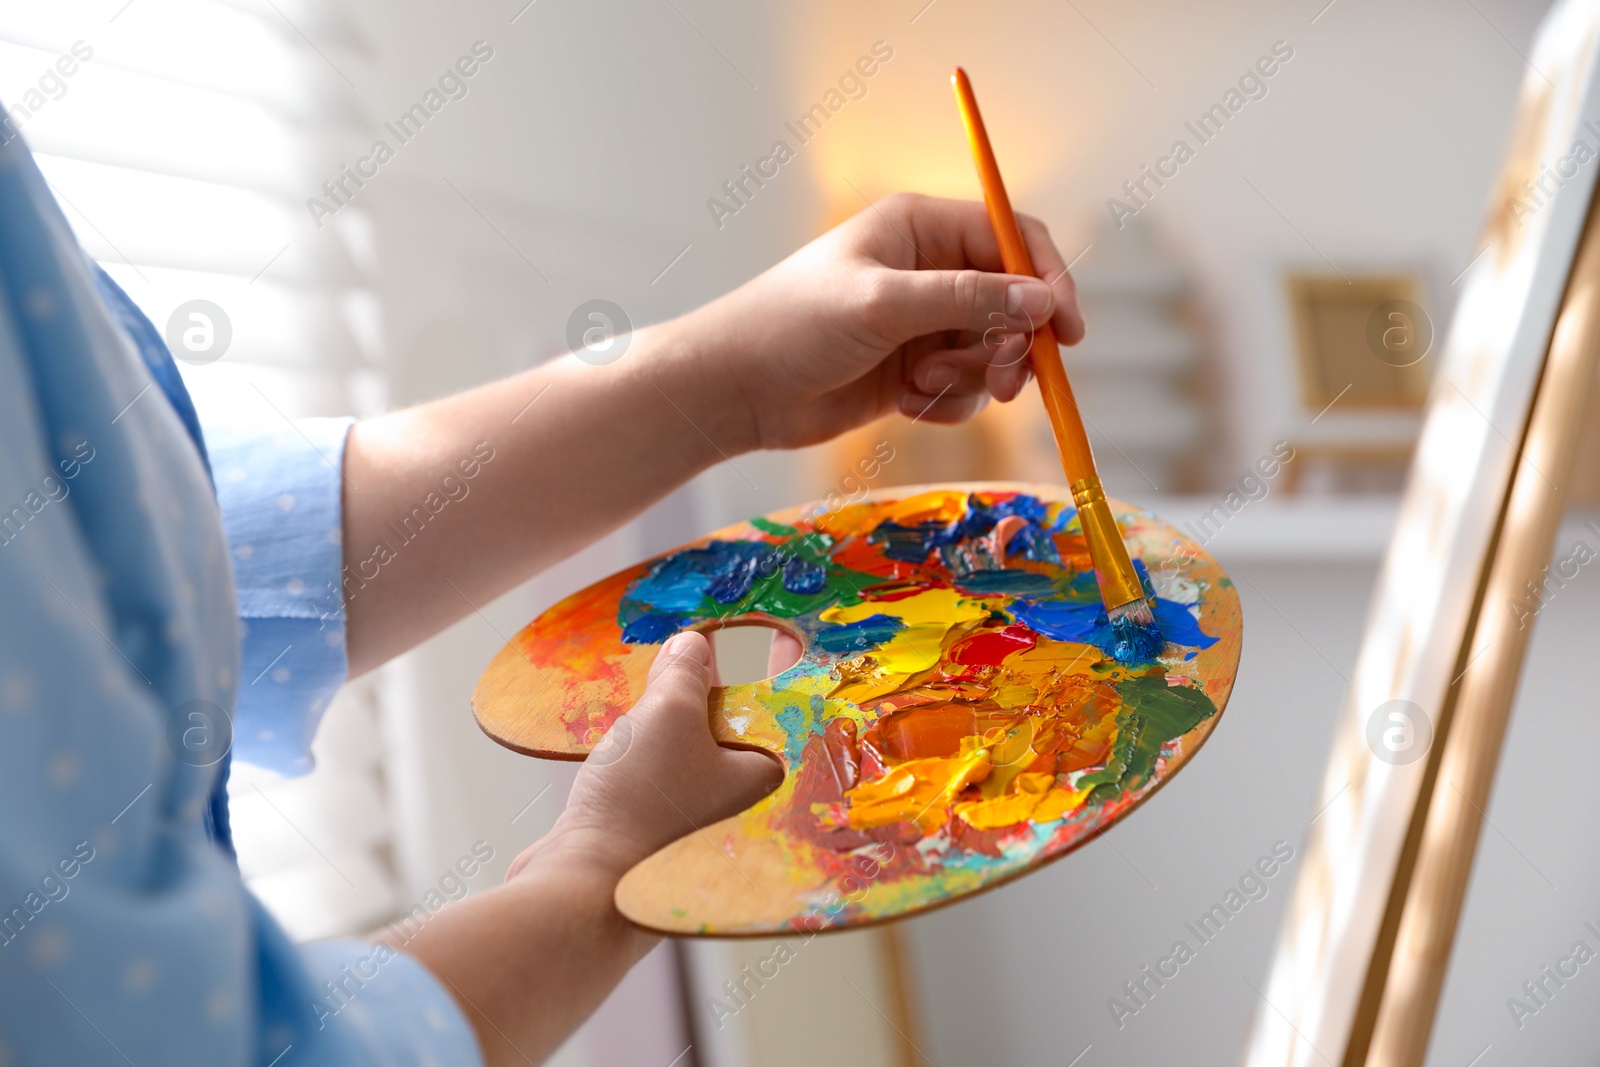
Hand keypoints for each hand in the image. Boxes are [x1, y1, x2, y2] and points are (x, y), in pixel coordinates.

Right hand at [509, 630, 781, 881]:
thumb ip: (686, 671)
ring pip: (696, 751)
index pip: (780, 707)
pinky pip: (665, 774)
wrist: (586, 885)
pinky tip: (629, 734)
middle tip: (695, 653)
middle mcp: (745, 802)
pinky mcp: (662, 830)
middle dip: (712, 691)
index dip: (769, 668)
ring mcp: (703, 820)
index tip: (763, 638)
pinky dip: (651, 752)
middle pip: (736, 727)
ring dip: (675, 720)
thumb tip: (694, 646)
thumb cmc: (642, 804)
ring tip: (657, 683)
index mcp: (766, 774)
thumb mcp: (667, 714)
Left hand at [673, 192, 1084, 451]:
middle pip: (1013, 301)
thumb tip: (1042, 301)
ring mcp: (922, 322)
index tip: (1068, 331)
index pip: (1012, 238)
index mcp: (921, 227)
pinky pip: (964, 387)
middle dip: (1012, 344)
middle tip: (1006, 383)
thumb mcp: (883, 306)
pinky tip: (907, 405)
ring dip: (974, 377)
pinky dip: (948, 401)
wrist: (736, 390)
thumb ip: (965, 301)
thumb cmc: (794, 326)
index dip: (1048, 280)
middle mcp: (928, 269)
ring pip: (992, 350)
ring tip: (925, 386)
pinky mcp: (913, 370)